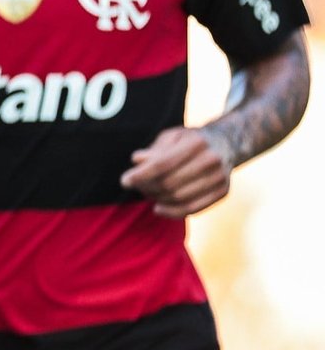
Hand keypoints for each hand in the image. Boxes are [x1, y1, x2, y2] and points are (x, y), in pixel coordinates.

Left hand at [119, 126, 235, 218]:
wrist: (224, 144)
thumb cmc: (188, 140)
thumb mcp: (170, 137)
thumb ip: (154, 150)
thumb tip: (137, 160)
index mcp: (197, 142)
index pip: (163, 163)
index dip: (141, 174)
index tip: (125, 181)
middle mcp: (212, 160)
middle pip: (170, 182)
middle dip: (147, 187)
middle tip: (135, 187)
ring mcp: (220, 177)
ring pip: (180, 197)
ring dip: (158, 199)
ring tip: (146, 193)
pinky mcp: (223, 192)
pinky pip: (194, 208)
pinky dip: (173, 212)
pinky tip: (158, 208)